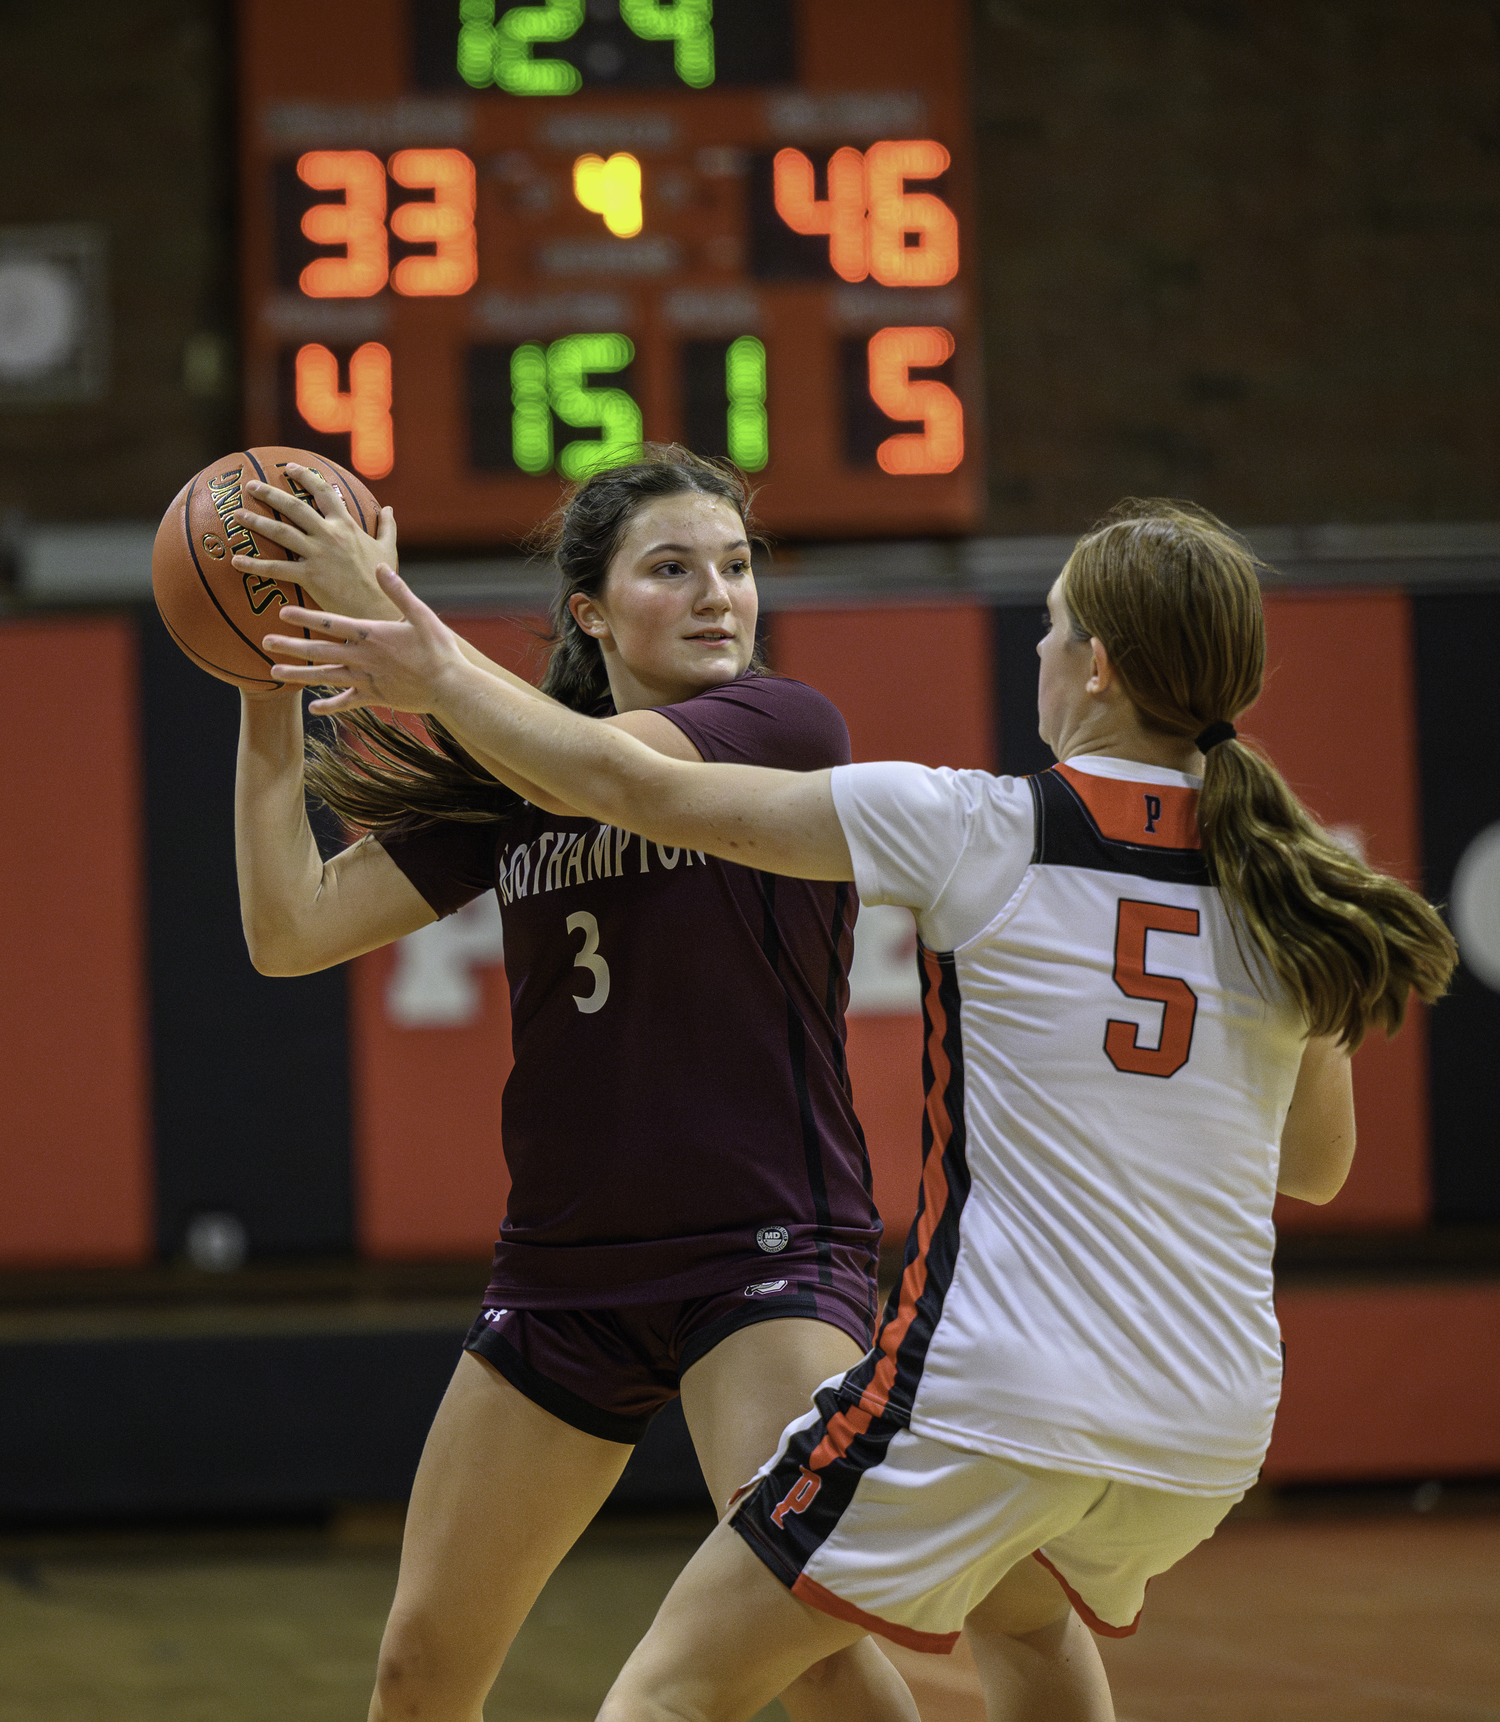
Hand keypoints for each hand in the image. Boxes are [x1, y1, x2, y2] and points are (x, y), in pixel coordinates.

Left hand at [231, 464, 400, 619]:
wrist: (377, 608)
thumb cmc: (382, 581)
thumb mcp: (387, 549)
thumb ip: (387, 527)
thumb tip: (389, 509)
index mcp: (346, 526)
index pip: (324, 492)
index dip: (305, 477)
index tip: (289, 468)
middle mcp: (329, 535)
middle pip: (294, 507)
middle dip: (270, 493)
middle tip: (250, 486)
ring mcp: (317, 554)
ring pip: (281, 532)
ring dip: (256, 522)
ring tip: (236, 516)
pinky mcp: (309, 576)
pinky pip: (276, 568)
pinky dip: (254, 565)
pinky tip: (236, 560)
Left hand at [263, 564, 467, 715]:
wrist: (450, 687)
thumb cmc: (439, 649)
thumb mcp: (421, 614)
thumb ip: (397, 590)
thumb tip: (379, 565)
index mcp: (371, 635)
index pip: (331, 623)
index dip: (305, 617)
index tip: (281, 612)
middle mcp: (362, 658)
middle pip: (320, 651)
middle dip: (290, 646)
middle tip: (265, 642)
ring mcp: (366, 680)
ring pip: (325, 677)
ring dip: (298, 674)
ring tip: (275, 672)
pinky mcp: (374, 697)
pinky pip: (347, 702)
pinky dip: (330, 706)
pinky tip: (312, 709)